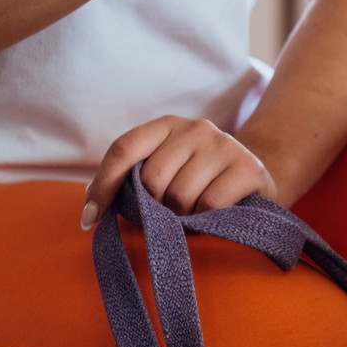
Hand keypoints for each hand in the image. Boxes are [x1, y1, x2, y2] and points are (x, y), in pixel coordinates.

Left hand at [81, 116, 278, 229]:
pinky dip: (204, 220)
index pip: (124, 149)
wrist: (255, 179)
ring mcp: (224, 145)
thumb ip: (133, 183)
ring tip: (191, 215)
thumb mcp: (166, 171)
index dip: (103, 186)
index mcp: (168, 126)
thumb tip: (92, 212)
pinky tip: (211, 217)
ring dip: (181, 217)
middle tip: (167, 215)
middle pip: (152, 179)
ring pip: (180, 195)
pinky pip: (209, 204)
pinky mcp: (248, 168)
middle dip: (154, 207)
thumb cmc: (198, 182)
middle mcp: (196, 128)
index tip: (90, 219)